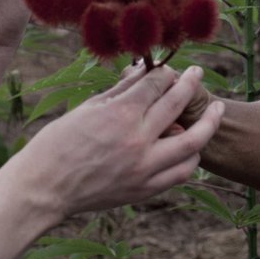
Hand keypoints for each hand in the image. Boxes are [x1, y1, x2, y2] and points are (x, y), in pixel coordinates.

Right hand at [18, 64, 223, 218]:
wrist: (43, 189)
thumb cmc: (57, 144)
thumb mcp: (87, 108)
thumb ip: (121, 90)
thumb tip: (142, 70)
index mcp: (120, 114)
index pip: (156, 84)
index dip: (165, 72)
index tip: (169, 69)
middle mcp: (137, 139)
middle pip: (178, 104)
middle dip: (191, 84)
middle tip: (198, 73)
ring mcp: (144, 167)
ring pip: (193, 142)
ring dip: (208, 123)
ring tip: (216, 111)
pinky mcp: (145, 189)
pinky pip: (181, 172)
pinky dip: (192, 157)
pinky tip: (194, 147)